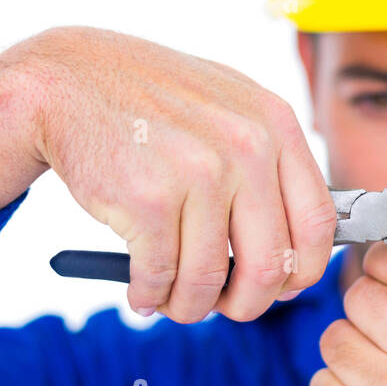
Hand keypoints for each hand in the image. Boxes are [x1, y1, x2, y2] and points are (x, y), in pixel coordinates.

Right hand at [0, 25, 335, 324]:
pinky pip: (161, 276)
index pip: (318, 223)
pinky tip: (141, 289)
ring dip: (190, 306)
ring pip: (210, 280)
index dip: (304, 271)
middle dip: (246, 303)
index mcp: (276, 124)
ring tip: (172, 300)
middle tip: (225, 306)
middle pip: (270, 265)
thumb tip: (302, 249)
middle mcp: (246, 147)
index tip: (282, 289)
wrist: (68, 78)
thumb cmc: (154, 103)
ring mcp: (198, 172)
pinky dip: (150, 296)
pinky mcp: (147, 199)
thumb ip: (271, 163)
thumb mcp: (230, 108)